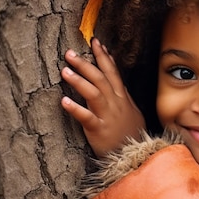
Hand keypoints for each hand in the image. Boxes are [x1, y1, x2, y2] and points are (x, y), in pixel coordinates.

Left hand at [61, 38, 145, 157]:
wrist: (136, 156)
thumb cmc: (130, 133)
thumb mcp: (131, 111)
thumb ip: (122, 95)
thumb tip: (116, 79)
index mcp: (122, 98)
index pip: (113, 72)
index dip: (104, 57)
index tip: (95, 42)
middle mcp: (115, 103)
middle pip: (101, 79)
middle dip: (86, 64)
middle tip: (70, 53)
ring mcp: (107, 116)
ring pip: (94, 94)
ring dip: (79, 81)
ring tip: (64, 70)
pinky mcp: (98, 130)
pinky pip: (86, 117)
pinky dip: (75, 109)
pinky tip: (63, 101)